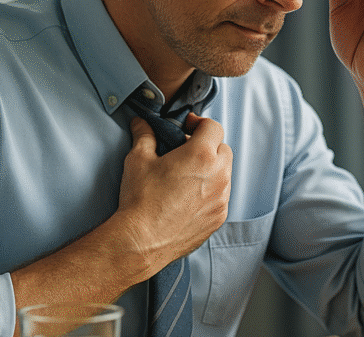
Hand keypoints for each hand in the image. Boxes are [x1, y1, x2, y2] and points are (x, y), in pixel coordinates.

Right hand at [116, 114, 230, 270]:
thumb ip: (144, 135)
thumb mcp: (138, 159)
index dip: (199, 124)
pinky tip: (188, 198)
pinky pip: (221, 196)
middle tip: (186, 152)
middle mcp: (218, 175)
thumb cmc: (140, 199)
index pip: (213, 127)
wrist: (141, 241)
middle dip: (207, 146)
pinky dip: (210, 192)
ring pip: (225, 173)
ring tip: (186, 176)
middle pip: (223, 149)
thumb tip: (140, 122)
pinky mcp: (219, 217)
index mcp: (201, 155)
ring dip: (211, 169)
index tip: (187, 128)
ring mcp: (222, 198)